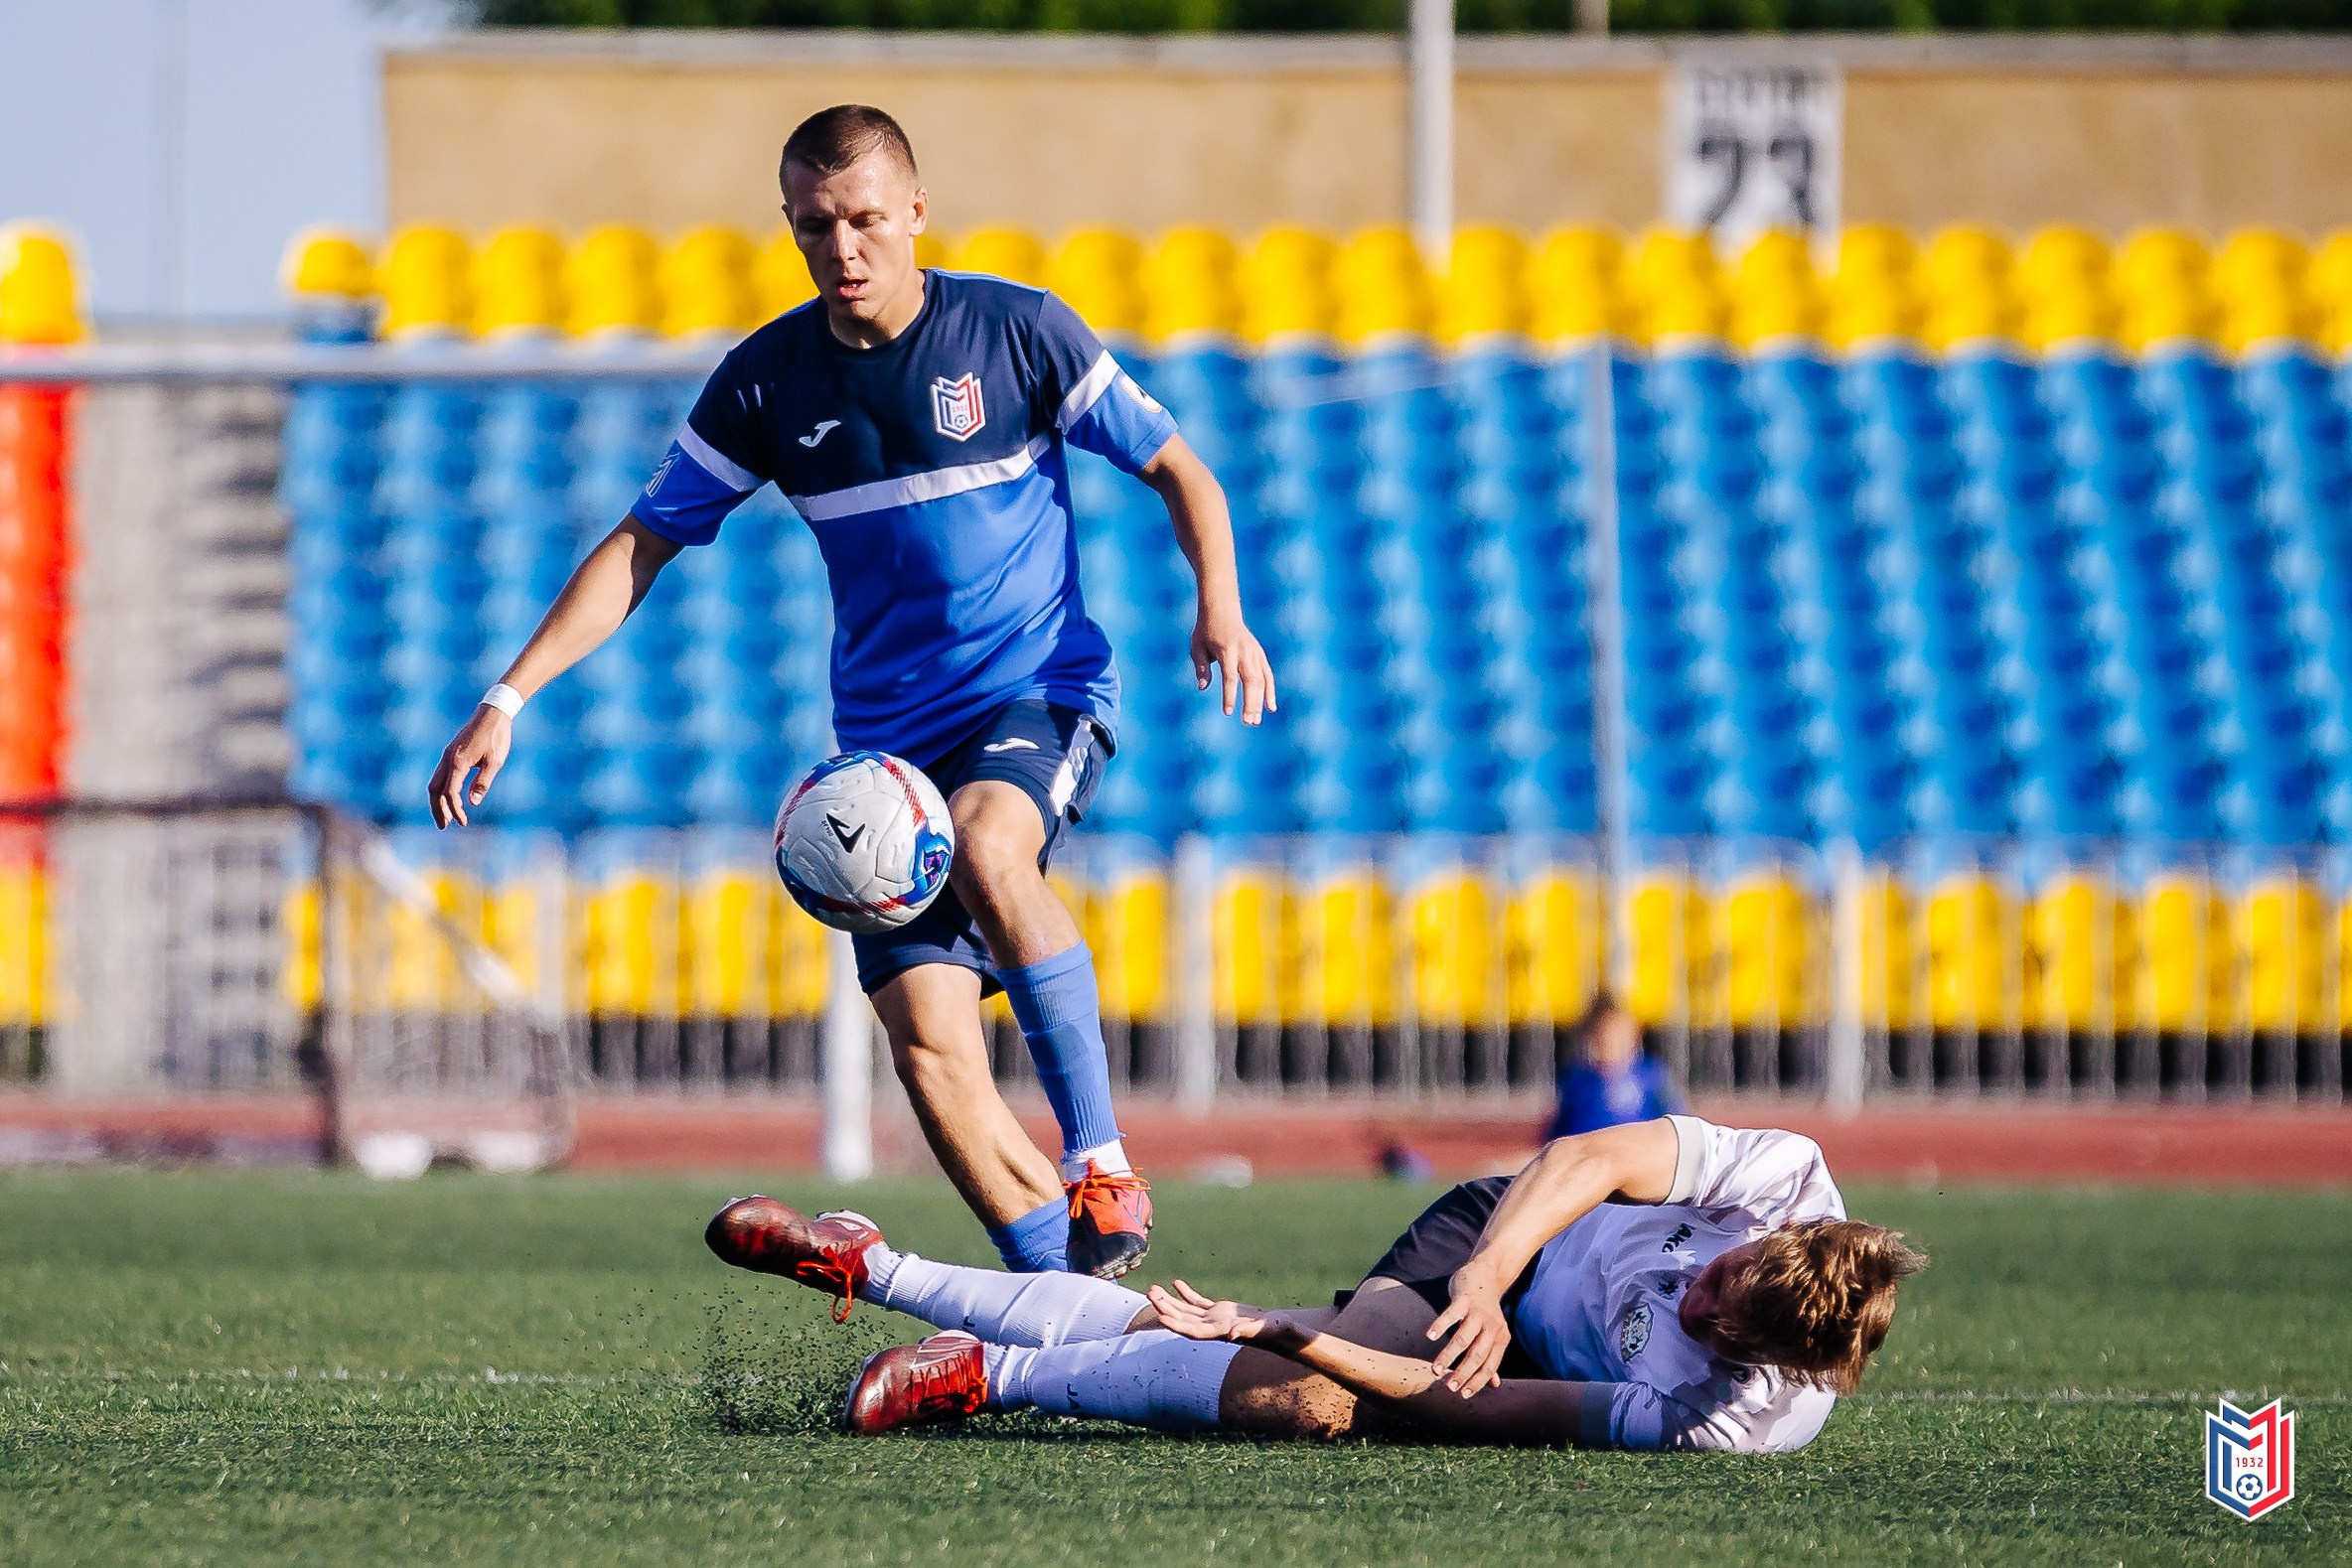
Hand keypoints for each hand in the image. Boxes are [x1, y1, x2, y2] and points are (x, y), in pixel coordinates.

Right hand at [427, 706, 512, 828]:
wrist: (493, 713)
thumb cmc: (496, 737)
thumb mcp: (495, 761)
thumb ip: (482, 782)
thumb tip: (472, 803)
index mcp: (458, 762)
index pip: (450, 792)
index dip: (455, 809)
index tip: (463, 822)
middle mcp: (448, 759)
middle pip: (435, 789)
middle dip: (437, 809)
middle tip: (443, 826)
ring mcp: (447, 755)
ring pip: (435, 782)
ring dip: (438, 801)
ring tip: (445, 817)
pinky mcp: (451, 753)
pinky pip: (440, 775)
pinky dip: (441, 789)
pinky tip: (449, 797)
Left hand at [1146, 1280, 1285, 1344]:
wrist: (1282, 1331)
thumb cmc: (1276, 1331)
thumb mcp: (1265, 1329)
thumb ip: (1249, 1330)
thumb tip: (1232, 1333)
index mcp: (1221, 1332)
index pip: (1193, 1331)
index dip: (1176, 1324)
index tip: (1160, 1316)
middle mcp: (1214, 1328)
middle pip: (1184, 1320)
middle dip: (1166, 1308)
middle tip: (1150, 1293)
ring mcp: (1216, 1319)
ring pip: (1187, 1311)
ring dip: (1170, 1301)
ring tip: (1153, 1289)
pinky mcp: (1222, 1311)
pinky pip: (1199, 1303)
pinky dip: (1186, 1294)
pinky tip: (1176, 1283)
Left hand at [1191, 604, 1276, 725]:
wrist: (1222, 610)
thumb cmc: (1206, 631)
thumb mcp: (1197, 647)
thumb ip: (1201, 667)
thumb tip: (1202, 687)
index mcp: (1227, 650)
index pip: (1230, 678)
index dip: (1230, 696)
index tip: (1228, 712)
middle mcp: (1243, 652)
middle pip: (1250, 681)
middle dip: (1250, 703)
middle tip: (1248, 722)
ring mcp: (1254, 653)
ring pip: (1261, 681)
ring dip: (1259, 702)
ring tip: (1254, 721)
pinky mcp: (1260, 655)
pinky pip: (1267, 676)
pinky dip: (1270, 692)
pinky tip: (1270, 708)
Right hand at [1427, 1269, 1514, 1396]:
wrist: (1486, 1276)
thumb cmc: (1485, 1311)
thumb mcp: (1492, 1334)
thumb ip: (1491, 1357)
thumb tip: (1494, 1385)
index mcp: (1501, 1338)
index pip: (1489, 1364)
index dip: (1478, 1381)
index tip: (1463, 1395)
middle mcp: (1493, 1326)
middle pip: (1478, 1354)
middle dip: (1463, 1373)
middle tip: (1450, 1388)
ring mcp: (1478, 1312)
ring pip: (1464, 1337)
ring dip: (1449, 1355)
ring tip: (1436, 1369)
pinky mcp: (1465, 1299)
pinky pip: (1452, 1314)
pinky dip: (1441, 1325)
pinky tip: (1430, 1336)